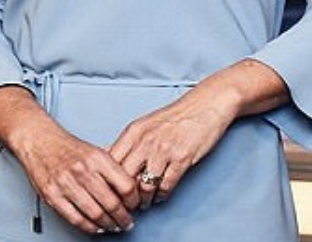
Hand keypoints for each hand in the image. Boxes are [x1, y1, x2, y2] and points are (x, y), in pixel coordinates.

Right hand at [0, 85, 136, 233]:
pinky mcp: (53, 195)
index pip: (125, 185)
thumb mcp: (94, 151)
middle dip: (123, 218)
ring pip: (96, 214)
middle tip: (126, 222)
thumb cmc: (65, 146)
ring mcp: (66, 183)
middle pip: (112, 204)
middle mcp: (82, 170)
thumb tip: (129, 190)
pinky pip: (76, 219)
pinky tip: (95, 226)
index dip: (134, 200)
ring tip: (112, 226)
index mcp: (96, 157)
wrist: (37, 140)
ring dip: (108, 225)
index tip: (134, 205)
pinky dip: (89, 227)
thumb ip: (111, 169)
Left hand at [109, 86, 232, 208]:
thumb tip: (109, 160)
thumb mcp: (143, 126)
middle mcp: (145, 140)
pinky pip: (166, 185)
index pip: (111, 161)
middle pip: (125, 176)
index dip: (109, 180)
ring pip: (145, 185)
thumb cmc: (172, 118)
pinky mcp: (182, 158)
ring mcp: (164, 149)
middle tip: (126, 203)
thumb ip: (128, 143)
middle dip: (124, 195)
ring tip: (143, 203)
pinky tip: (159, 196)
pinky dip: (161, 195)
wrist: (202, 106)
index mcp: (133, 132)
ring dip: (143, 199)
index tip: (111, 191)